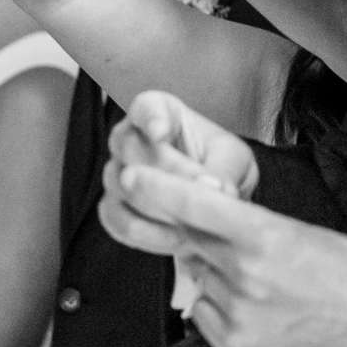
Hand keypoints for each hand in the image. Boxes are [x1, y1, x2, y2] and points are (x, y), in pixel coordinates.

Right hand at [99, 92, 257, 256]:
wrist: (213, 202)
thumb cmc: (221, 167)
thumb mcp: (235, 160)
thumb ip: (225, 169)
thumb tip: (216, 188)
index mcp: (160, 112)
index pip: (145, 107)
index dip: (150, 119)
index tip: (161, 134)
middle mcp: (129, 138)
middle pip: (131, 149)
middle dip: (168, 176)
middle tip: (199, 194)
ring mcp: (116, 174)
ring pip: (123, 188)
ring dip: (161, 209)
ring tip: (195, 223)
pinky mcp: (112, 208)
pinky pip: (118, 221)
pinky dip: (149, 235)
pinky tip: (177, 239)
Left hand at [108, 155, 346, 346]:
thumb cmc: (344, 272)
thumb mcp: (297, 232)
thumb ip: (245, 228)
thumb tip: (199, 226)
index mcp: (264, 235)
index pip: (197, 204)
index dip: (158, 188)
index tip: (131, 178)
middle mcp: (245, 273)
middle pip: (192, 242)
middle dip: (196, 236)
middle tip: (226, 240)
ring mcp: (239, 312)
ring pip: (200, 281)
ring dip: (217, 278)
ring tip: (265, 287)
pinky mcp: (237, 345)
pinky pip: (205, 315)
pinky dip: (219, 309)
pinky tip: (258, 309)